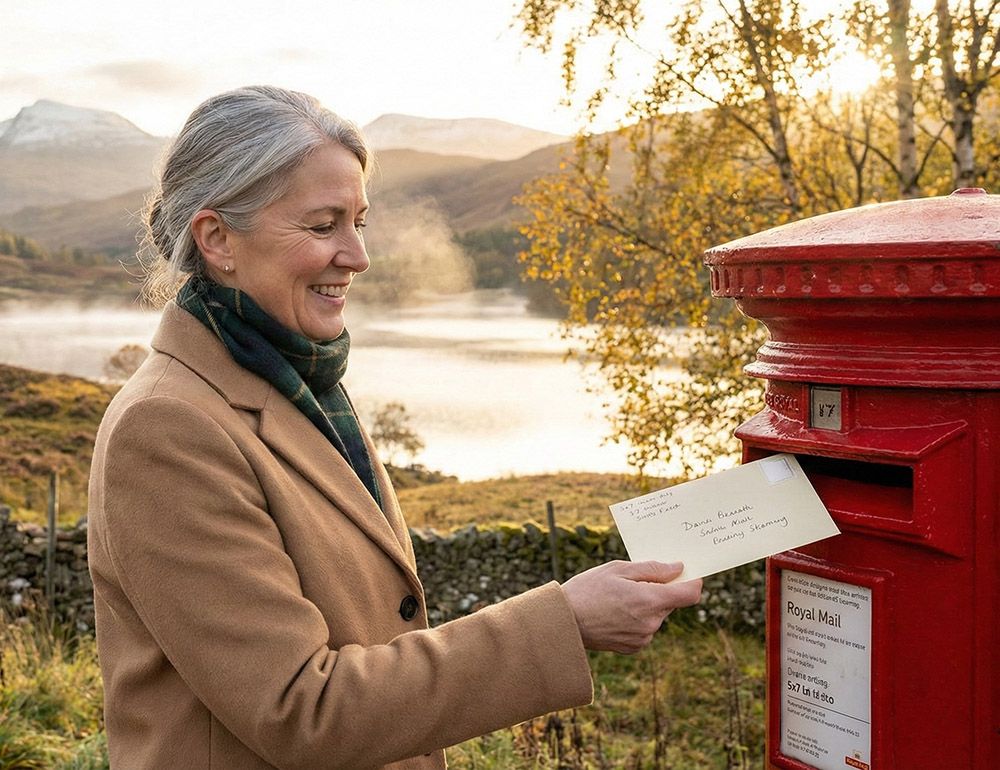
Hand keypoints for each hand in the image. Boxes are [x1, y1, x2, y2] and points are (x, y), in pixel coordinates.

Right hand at [561, 560, 702, 653]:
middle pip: (671, 603)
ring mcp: (643, 638)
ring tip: (618, 598)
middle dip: (660, 591)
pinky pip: (645, 628)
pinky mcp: (633, 647)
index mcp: (650, 601)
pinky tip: (615, 613)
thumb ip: (652, 569)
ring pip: (657, 615)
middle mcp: (651, 623)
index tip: (688, 573)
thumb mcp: (618, 569)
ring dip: (647, 605)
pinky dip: (637, 619)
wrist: (563, 622)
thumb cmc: (587, 589)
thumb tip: (677, 568)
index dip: (693, 581)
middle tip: (635, 581)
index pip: (690, 594)